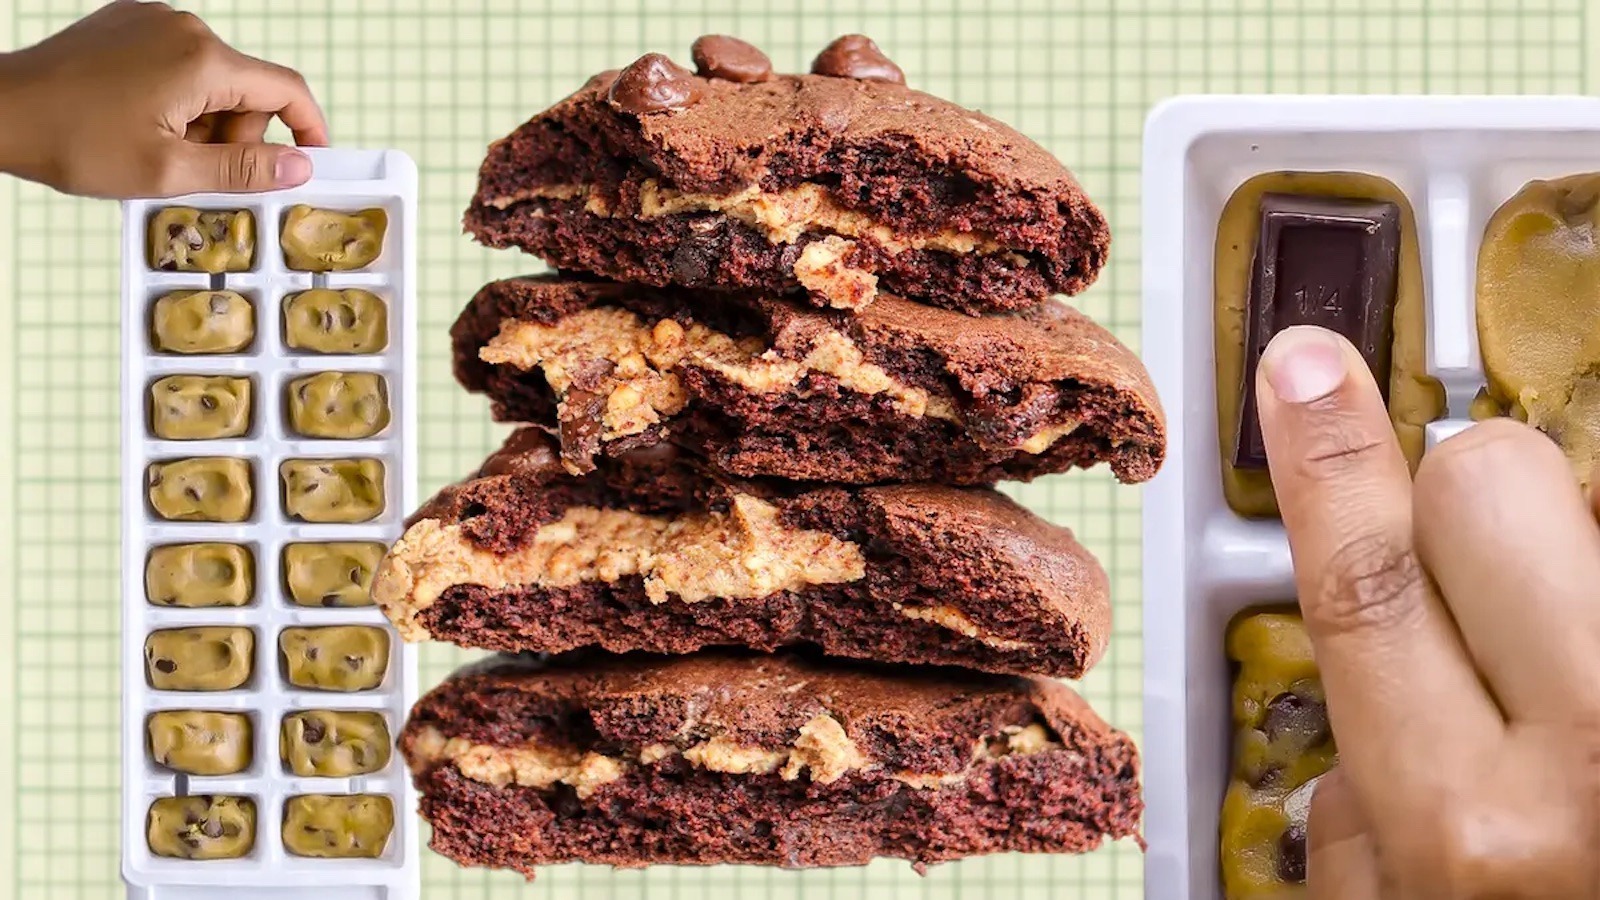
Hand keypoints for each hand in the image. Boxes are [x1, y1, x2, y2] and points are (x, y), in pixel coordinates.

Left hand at [0, 1, 327, 197]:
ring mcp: (155, 20)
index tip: (312, 162)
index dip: (310, 130)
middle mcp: (185, 28)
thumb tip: (300, 167)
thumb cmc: (75, 142)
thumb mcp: (168, 171)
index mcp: (203, 61)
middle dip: (233, 135)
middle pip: (247, 89)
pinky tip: (140, 121)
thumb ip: (243, 169)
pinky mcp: (129, 24)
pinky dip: (175, 99)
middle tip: (193, 168)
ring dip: (201, 120)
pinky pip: (178, 64)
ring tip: (157, 146)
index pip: (287, 91)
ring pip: (212, 80)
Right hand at [1257, 325, 1599, 897]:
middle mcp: (1597, 771)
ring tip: (1575, 686)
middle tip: (1481, 546)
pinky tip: (1596, 733)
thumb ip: (1363, 839)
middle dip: (1468, 485)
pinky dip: (1596, 633)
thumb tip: (1354, 752)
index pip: (1368, 580)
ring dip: (1575, 581)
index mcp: (1478, 835)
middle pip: (1493, 487)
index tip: (1304, 367)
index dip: (1325, 455)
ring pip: (1595, 524)